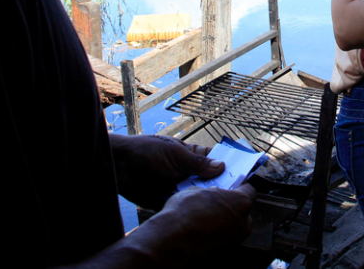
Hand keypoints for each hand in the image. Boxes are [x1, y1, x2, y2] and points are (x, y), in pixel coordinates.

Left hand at [110, 133, 225, 208]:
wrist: (119, 166)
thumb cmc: (146, 151)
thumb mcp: (175, 154)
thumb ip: (198, 163)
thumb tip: (222, 167)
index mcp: (191, 156)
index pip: (216, 160)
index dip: (229, 166)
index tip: (244, 174)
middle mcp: (187, 172)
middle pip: (210, 181)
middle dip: (219, 187)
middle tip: (232, 194)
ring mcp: (179, 188)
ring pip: (198, 196)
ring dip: (205, 199)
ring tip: (219, 205)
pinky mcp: (168, 202)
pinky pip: (184, 207)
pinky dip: (190, 210)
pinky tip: (200, 213)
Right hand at [139, 184, 255, 265]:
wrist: (169, 244)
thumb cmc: (181, 215)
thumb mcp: (195, 192)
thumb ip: (211, 194)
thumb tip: (212, 195)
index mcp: (240, 203)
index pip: (249, 191)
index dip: (239, 190)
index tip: (232, 191)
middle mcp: (243, 225)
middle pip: (243, 215)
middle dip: (231, 212)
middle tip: (214, 211)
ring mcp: (235, 245)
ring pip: (234, 233)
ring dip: (224, 230)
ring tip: (205, 229)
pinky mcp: (225, 260)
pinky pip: (225, 248)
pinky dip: (217, 245)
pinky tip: (201, 243)